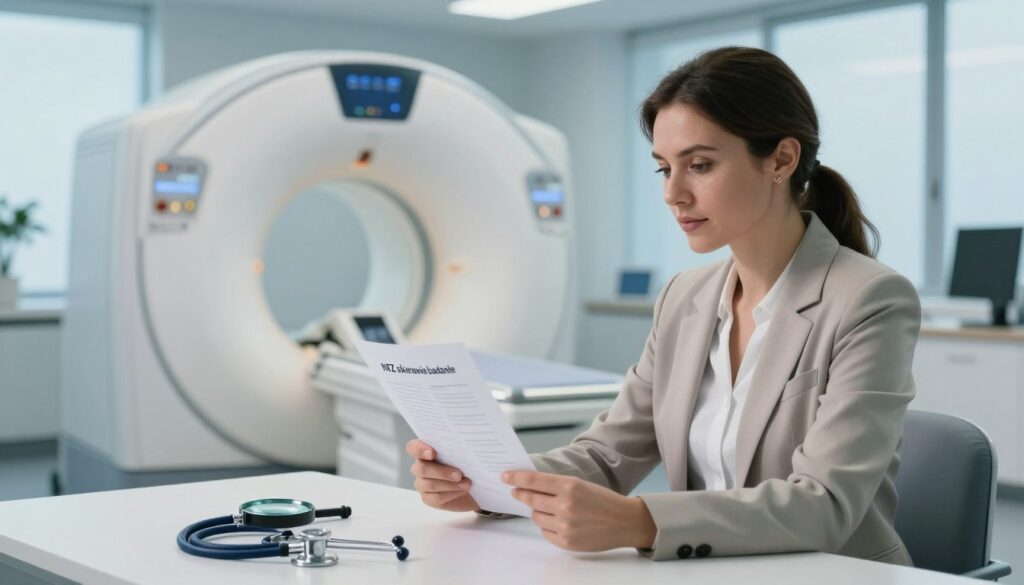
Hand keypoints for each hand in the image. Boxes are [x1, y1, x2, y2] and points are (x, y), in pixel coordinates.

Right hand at [406, 439, 480, 511]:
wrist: (473, 484)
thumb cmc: (467, 464)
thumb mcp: (465, 454)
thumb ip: (459, 449)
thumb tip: (467, 445)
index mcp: (425, 450)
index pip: (413, 448)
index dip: (419, 449)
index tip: (433, 453)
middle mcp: (420, 466)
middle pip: (422, 469)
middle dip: (442, 472)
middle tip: (459, 474)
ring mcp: (422, 483)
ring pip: (429, 485)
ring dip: (450, 484)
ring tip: (467, 484)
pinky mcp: (428, 498)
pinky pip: (435, 498)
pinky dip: (451, 494)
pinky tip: (462, 491)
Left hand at [502, 470, 655, 551]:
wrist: (624, 521)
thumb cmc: (603, 501)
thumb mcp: (580, 485)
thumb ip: (556, 486)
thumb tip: (529, 486)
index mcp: (570, 486)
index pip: (534, 480)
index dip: (516, 477)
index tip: (505, 476)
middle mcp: (566, 505)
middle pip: (530, 499)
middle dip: (520, 494)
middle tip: (515, 491)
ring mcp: (565, 525)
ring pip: (536, 517)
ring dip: (537, 512)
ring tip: (549, 509)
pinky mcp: (566, 541)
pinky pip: (545, 532)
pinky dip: (547, 526)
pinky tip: (558, 522)